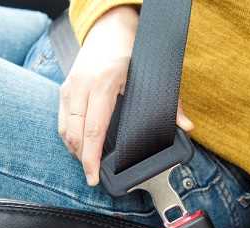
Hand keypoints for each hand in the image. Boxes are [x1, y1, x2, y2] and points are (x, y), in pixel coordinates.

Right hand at [59, 6, 192, 185]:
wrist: (108, 29)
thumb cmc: (130, 51)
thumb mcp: (151, 76)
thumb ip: (171, 104)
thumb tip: (187, 126)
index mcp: (104, 83)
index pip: (94, 129)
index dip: (91, 158)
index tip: (93, 176)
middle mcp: (82, 85)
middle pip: (75, 134)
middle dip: (82, 159)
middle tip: (92, 176)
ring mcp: (70, 86)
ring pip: (65, 129)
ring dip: (75, 149)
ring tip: (88, 164)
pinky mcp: (64, 88)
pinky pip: (62, 120)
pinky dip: (70, 137)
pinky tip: (81, 147)